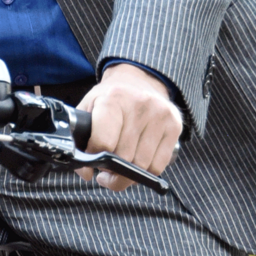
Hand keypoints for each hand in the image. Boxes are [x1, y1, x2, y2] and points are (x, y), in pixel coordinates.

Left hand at [76, 63, 182, 191]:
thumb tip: (86, 173)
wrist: (140, 79)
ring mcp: (159, 115)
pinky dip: (145, 172)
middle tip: (106, 170)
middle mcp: (139, 105)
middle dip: (111, 171)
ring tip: (121, 167)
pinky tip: (137, 164)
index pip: (103, 142)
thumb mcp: (89, 109)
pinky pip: (158, 166)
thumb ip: (80, 140)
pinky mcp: (174, 126)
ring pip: (141, 166)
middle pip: (123, 158)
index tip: (92, 160)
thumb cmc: (112, 99)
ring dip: (128, 175)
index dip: (94, 158)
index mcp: (113, 99)